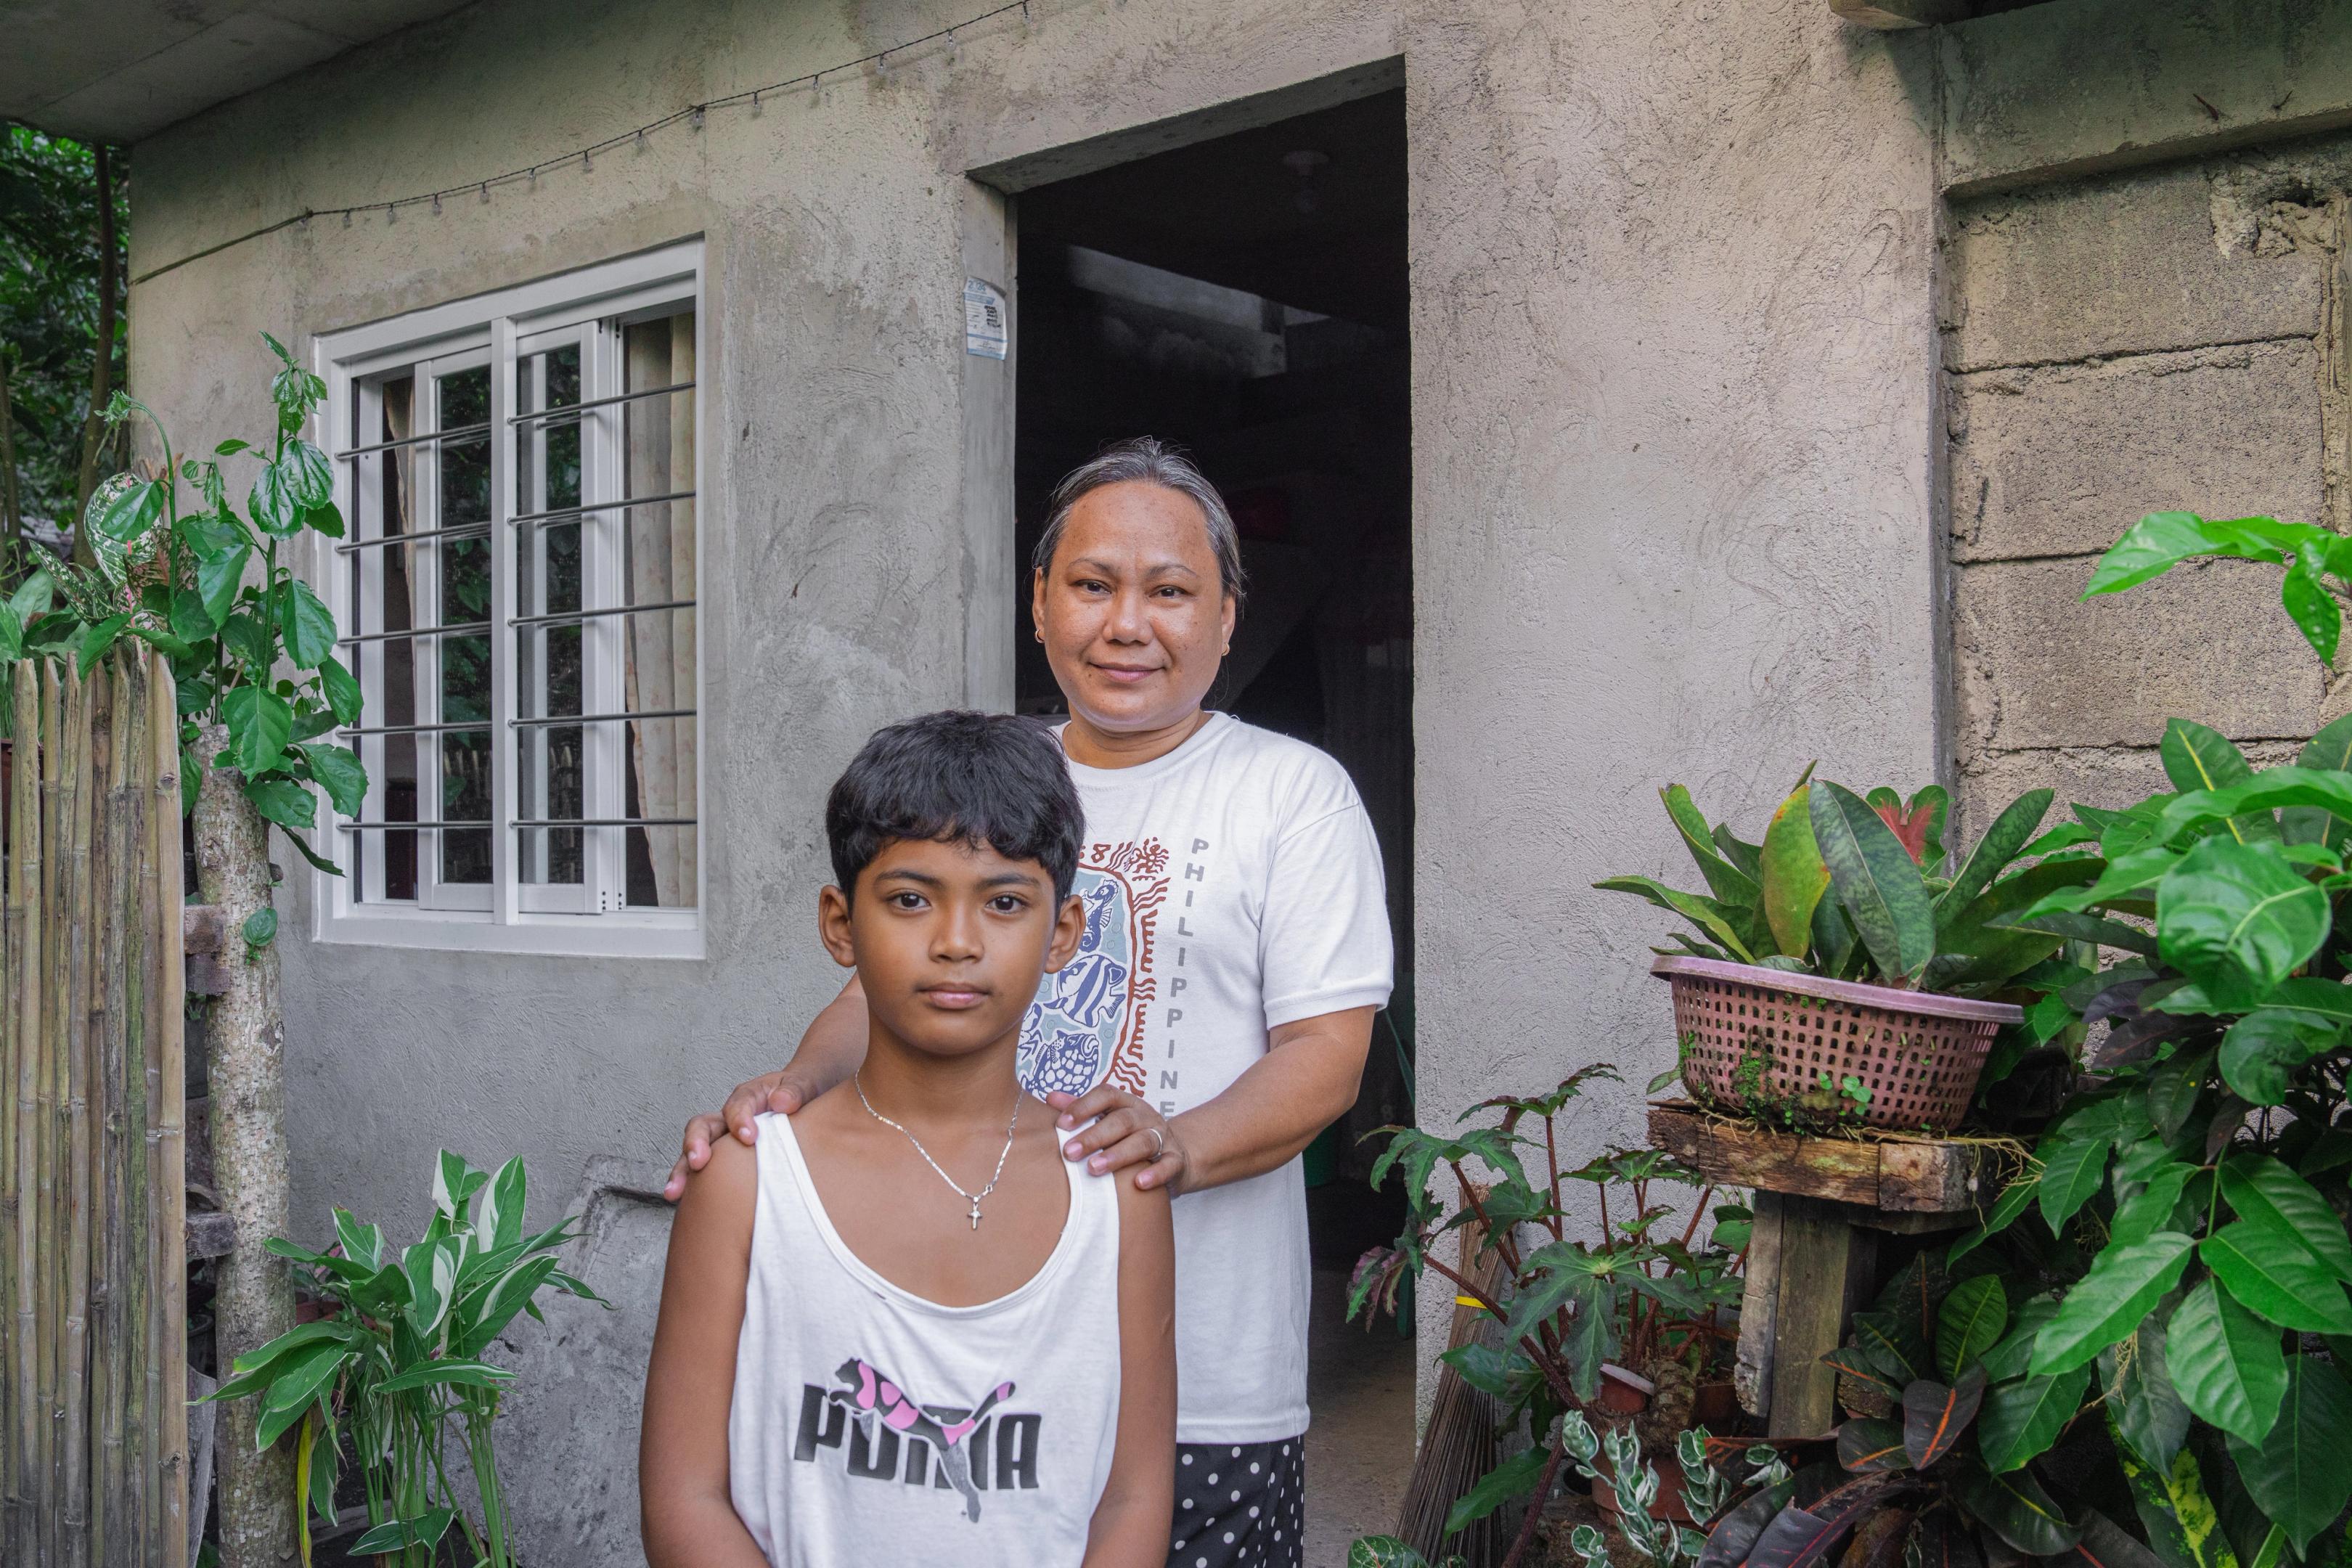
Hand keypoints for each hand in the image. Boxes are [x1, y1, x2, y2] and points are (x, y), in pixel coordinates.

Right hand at [663, 1068, 824, 1201]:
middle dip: (696, 1143)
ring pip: (695, 1150)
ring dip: (683, 1170)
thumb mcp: (803, 1085)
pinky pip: (705, 1172)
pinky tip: (685, 1205)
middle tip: (699, 1162)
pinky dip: (693, 1187)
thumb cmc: (800, 1093)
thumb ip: (795, 1091)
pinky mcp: (724, 1160)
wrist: (803, 1101)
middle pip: (703, 1126)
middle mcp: (729, 1117)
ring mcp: (724, 1140)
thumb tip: (781, 1102)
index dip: (739, 1120)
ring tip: (674, 1192)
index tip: (749, 1137)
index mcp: (748, 1097)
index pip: (737, 1106)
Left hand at [1045, 1086, 1186, 1193]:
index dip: (1084, 1106)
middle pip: (1121, 1121)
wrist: (1177, 1155)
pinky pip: (1168, 1165)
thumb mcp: (1109, 1119)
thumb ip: (1082, 1109)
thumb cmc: (1131, 1137)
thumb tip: (1050, 1098)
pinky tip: (1138, 1183)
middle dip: (1094, 1136)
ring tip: (1094, 1169)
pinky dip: (1155, 1173)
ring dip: (1118, 1155)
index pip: (1106, 1095)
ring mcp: (1163, 1137)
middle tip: (1069, 1153)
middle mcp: (1146, 1116)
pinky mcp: (1176, 1160)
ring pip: (1142, 1142)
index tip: (1061, 1123)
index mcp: (1127, 1103)